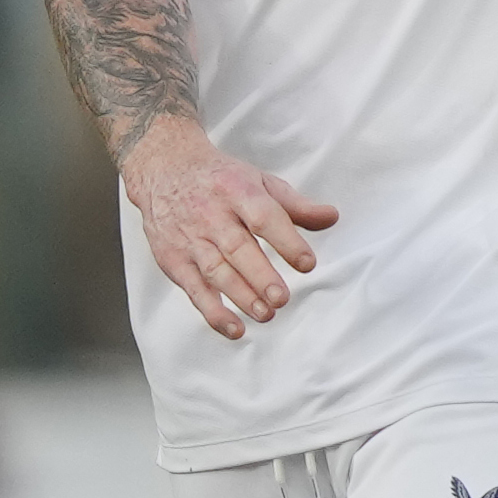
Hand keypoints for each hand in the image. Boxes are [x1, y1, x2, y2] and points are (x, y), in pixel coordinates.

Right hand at [121, 117, 338, 339]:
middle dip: (260, 276)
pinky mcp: (173, 259)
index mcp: (237, 190)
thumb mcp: (260, 182)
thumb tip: (332, 217)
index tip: (307, 263)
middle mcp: (211, 215)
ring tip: (266, 314)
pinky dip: (213, 312)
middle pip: (237, 248)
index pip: (264, 217)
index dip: (286, 241)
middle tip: (282, 298)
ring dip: (241, 296)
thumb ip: (296, 205)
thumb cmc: (221, 179)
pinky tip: (234, 327)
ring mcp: (190, 239)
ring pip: (216, 271)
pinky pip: (194, 290)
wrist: (165, 169)